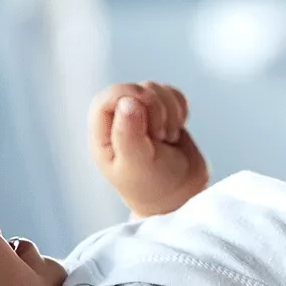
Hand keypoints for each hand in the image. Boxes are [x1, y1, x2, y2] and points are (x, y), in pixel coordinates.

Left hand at [89, 81, 210, 217]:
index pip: (108, 98)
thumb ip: (129, 134)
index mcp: (103, 135)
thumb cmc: (153, 187)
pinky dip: (180, 109)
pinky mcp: (164, 113)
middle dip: (155, 107)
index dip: (129, 96)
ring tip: (167, 138)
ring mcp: (142, 115)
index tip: (147, 111)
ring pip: (156, 89)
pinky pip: (173, 94)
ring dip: (170, 111)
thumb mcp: (137, 165)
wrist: (181, 197)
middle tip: (159, 136)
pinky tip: (176, 131)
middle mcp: (119, 121)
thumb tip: (128, 101)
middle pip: (135, 89)